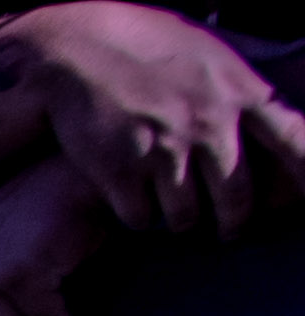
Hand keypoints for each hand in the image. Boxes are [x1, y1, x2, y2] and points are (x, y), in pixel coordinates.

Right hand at [32, 3, 304, 233]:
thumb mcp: (211, 54)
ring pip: (185, 216)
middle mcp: (208, 123)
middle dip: (234, 221)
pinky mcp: (119, 171)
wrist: (76, 48)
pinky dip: (137, 214)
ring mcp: (163, 149)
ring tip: (174, 211)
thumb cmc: (145, 45)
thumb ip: (241, 86)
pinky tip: (133, 198)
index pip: (293, 140)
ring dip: (180, 219)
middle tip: (228, 228)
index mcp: (238, 92)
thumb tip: (278, 94)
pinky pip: (139, 217)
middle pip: (237, 198)